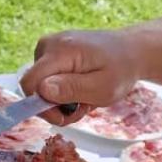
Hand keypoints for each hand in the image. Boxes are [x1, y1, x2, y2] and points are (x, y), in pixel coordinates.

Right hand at [20, 28, 142, 124]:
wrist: (131, 50)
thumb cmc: (121, 69)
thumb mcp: (102, 87)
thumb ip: (72, 89)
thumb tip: (42, 90)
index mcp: (60, 51)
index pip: (30, 83)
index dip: (41, 106)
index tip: (63, 116)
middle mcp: (48, 45)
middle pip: (34, 87)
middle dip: (55, 106)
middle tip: (82, 108)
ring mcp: (49, 47)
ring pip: (41, 86)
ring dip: (62, 100)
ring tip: (86, 97)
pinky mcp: (52, 52)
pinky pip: (47, 79)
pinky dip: (63, 91)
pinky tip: (82, 89)